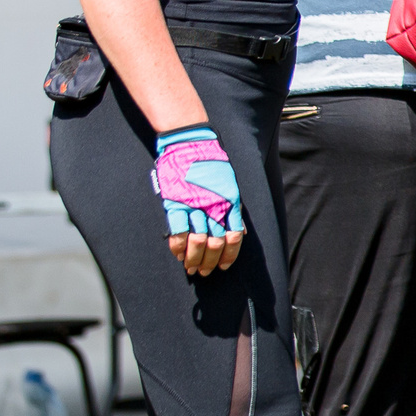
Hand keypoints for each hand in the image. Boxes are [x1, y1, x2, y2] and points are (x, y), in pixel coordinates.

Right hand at [152, 126, 244, 276]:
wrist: (191, 144)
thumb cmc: (211, 163)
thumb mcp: (230, 185)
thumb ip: (233, 208)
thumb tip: (240, 231)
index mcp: (230, 203)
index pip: (234, 237)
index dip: (229, 255)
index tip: (224, 266)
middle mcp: (214, 207)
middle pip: (216, 244)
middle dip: (210, 262)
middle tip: (204, 272)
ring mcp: (194, 206)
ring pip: (198, 242)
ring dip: (194, 259)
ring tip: (191, 268)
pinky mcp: (175, 203)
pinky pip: (177, 232)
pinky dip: (177, 247)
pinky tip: (178, 255)